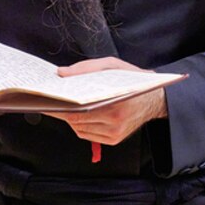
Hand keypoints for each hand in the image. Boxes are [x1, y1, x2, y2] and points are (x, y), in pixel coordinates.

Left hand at [45, 57, 167, 144]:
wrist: (155, 97)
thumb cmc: (133, 78)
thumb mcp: (112, 65)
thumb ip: (86, 68)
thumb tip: (62, 73)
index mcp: (115, 104)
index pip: (78, 110)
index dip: (61, 106)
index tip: (49, 99)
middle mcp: (115, 123)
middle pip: (76, 121)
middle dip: (63, 111)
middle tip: (52, 100)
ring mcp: (114, 134)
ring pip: (80, 130)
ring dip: (71, 118)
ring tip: (67, 105)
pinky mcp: (114, 140)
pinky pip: (88, 135)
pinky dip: (80, 125)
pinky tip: (81, 113)